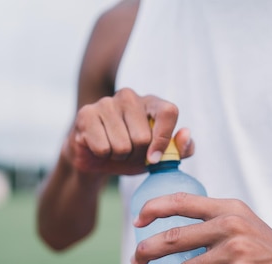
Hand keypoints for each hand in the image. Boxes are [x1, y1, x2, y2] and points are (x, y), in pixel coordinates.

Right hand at [64, 88, 193, 174]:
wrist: (96, 158)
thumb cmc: (132, 154)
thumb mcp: (160, 157)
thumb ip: (180, 149)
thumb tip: (185, 134)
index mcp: (151, 102)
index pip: (168, 112)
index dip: (163, 139)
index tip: (154, 159)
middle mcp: (129, 96)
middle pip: (142, 137)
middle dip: (136, 155)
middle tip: (128, 152)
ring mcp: (106, 102)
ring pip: (121, 146)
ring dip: (119, 157)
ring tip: (113, 149)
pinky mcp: (86, 114)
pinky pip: (102, 147)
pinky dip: (102, 155)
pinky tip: (98, 146)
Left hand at [131, 193, 271, 263]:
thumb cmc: (271, 252)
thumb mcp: (244, 225)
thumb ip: (214, 225)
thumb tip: (175, 239)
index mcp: (227, 209)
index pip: (182, 201)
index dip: (153, 209)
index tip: (136, 222)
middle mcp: (229, 226)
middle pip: (174, 238)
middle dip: (148, 252)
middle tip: (136, 263)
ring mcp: (235, 253)